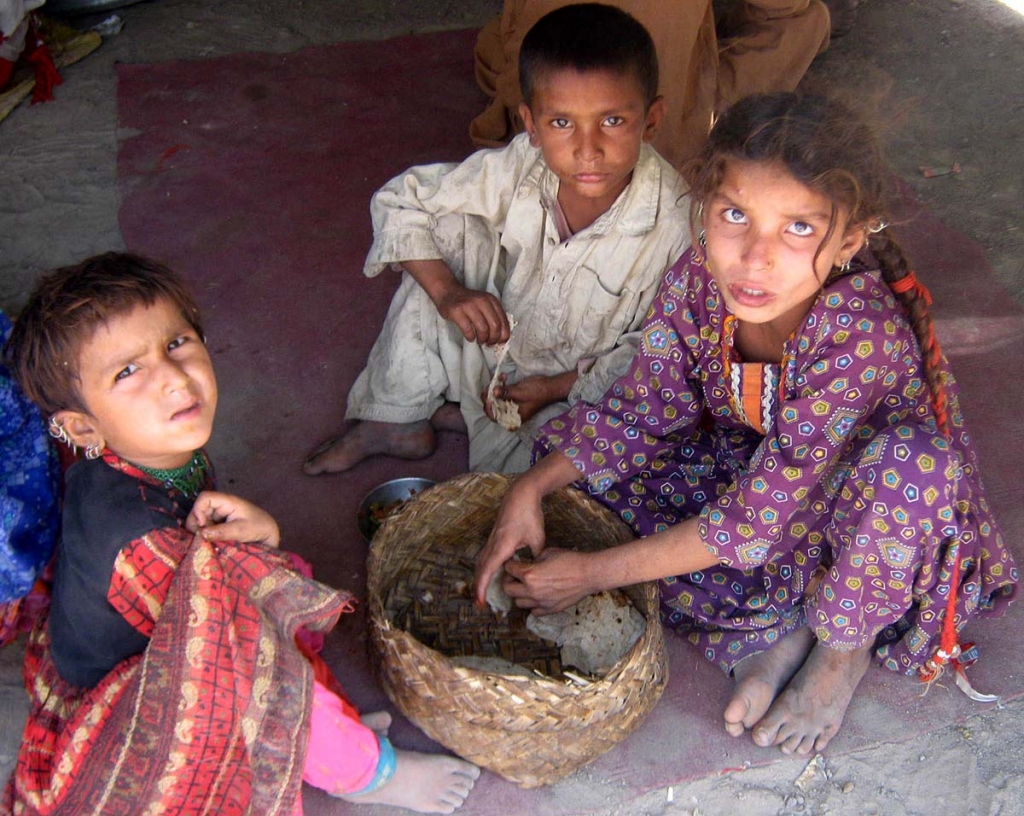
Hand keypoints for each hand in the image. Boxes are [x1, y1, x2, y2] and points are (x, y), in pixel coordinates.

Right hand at [185, 491, 280, 547]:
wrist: (269, 535)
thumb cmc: (260, 527)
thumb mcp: (242, 530)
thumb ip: (222, 532)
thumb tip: (201, 534)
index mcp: (228, 502)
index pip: (205, 497)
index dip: (198, 510)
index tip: (203, 526)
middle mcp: (221, 508)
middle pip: (198, 511)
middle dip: (197, 525)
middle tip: (203, 540)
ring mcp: (219, 518)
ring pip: (200, 522)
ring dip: (200, 533)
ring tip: (209, 544)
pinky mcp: (218, 527)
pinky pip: (205, 530)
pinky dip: (205, 538)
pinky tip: (211, 545)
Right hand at [401, 259, 509, 345]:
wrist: (448, 292)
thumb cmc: (467, 302)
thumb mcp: (484, 304)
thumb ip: (493, 316)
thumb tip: (501, 337)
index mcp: (491, 300)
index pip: (503, 321)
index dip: (504, 335)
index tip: (500, 342)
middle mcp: (482, 301)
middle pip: (495, 326)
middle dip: (493, 339)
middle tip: (489, 344)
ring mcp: (469, 306)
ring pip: (483, 329)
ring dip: (482, 339)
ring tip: (480, 341)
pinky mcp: (457, 311)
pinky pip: (468, 330)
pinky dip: (471, 337)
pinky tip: (470, 338)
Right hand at [474, 480, 546, 604]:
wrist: (520, 495)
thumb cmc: (529, 515)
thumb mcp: (537, 538)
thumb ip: (535, 557)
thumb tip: (537, 572)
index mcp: (501, 546)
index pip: (487, 570)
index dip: (482, 587)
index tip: (481, 601)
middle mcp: (492, 544)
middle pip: (480, 569)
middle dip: (478, 587)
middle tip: (480, 604)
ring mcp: (491, 540)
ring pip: (481, 562)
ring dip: (480, 577)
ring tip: (483, 592)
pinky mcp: (493, 537)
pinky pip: (485, 556)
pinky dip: (484, 568)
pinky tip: (490, 574)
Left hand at [484, 372, 574, 423]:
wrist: (550, 386)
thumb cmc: (538, 392)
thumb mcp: (520, 392)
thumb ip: (506, 392)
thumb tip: (493, 392)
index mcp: (513, 417)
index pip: (495, 416)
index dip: (489, 406)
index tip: (487, 396)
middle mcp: (511, 413)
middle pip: (494, 406)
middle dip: (490, 394)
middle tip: (491, 384)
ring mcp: (512, 404)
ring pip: (497, 398)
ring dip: (496, 387)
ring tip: (500, 377)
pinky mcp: (514, 397)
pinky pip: (503, 393)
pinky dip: (502, 385)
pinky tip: (504, 376)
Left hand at [502, 548, 595, 614]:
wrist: (589, 574)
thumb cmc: (571, 560)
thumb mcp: (548, 552)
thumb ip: (535, 560)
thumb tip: (530, 564)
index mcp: (529, 574)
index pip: (509, 569)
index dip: (510, 565)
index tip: (513, 564)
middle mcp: (532, 591)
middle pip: (508, 590)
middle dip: (509, 581)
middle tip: (515, 577)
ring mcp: (541, 602)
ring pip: (519, 603)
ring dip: (520, 595)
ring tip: (527, 588)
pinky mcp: (550, 609)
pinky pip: (534, 611)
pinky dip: (533, 605)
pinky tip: (538, 596)